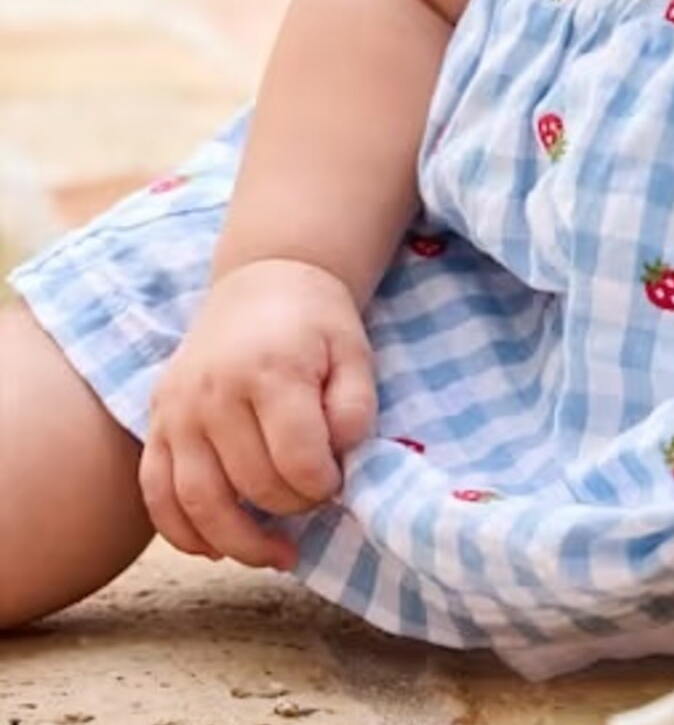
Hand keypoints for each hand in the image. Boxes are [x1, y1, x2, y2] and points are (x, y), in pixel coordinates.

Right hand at [140, 257, 376, 570]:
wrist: (262, 281)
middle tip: (316, 500)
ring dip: (239, 543)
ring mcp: (178, 410)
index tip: (340, 477)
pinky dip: (183, 533)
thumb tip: (340, 458)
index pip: (297, 459)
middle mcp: (214, 392)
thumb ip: (355, 408)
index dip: (326, 483)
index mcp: (270, 370)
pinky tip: (219, 546)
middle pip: (251, 485)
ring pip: (197, 503)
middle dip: (292, 507)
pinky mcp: (157, 423)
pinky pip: (157, 495)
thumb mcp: (354, 352)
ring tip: (277, 553)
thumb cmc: (314, 324)